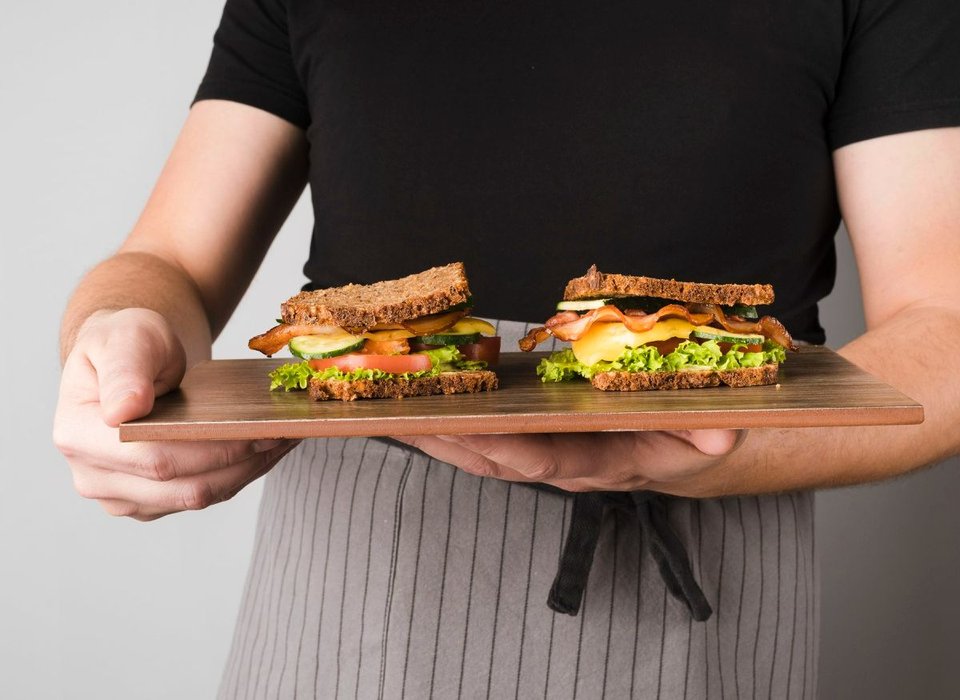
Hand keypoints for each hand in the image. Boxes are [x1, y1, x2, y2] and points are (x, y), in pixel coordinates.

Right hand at [53, 308, 298, 519]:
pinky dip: (236, 475)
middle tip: (284, 432)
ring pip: (195, 497)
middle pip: (179, 485)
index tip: (255, 428)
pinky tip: (263, 450)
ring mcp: (119, 495)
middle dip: (238, 460)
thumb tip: (122, 411)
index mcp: (76, 434)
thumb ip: (124, 369)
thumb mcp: (127, 336)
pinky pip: (199, 496)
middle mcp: (91, 476)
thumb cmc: (125, 341)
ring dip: (245, 471)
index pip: (151, 457)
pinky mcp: (147, 503)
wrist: (127, 358)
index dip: (209, 448)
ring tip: (283, 439)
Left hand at [392, 429, 744, 495]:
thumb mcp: (714, 434)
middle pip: (495, 460)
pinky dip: (448, 421)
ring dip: (436, 435)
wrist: (692, 449)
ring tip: (389, 411)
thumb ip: (712, 434)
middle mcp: (566, 464)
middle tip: (401, 420)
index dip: (509, 450)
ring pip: (481, 451)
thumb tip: (720, 434)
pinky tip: (415, 402)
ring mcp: (546, 453)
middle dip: (448, 443)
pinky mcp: (534, 435)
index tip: (473, 434)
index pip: (548, 461)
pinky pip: (484, 433)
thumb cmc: (697, 436)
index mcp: (604, 462)